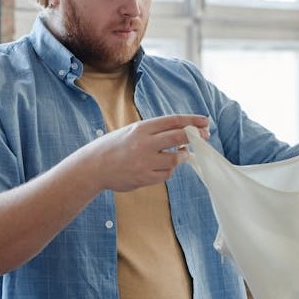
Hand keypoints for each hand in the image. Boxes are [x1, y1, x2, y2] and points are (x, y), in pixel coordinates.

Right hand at [85, 114, 209, 191]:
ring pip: (176, 159)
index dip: (192, 121)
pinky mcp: (144, 178)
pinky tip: (165, 167)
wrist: (93, 167)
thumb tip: (184, 132)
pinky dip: (170, 171)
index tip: (205, 121)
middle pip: (179, 137)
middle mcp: (144, 143)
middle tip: (204, 137)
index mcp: (141, 128)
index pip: (173, 121)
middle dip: (195, 137)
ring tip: (182, 154)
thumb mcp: (132, 132)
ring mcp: (144, 161)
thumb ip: (155, 132)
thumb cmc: (115, 147)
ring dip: (183, 156)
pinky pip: (167, 175)